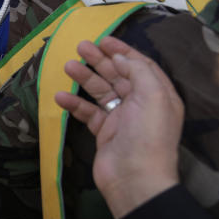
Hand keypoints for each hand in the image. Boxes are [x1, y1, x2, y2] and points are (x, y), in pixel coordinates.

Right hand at [55, 36, 183, 218]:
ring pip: (101, 92)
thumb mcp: (153, 96)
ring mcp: (122, 119)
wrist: (135, 179)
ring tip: (67, 66)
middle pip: (118, 75)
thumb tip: (120, 57)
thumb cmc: (148, 135)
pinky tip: (60, 97)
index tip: (104, 39)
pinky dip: (75, 104)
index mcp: (157, 94)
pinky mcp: (105, 132)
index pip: (140, 66)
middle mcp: (141, 104)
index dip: (123, 51)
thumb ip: (138, 71)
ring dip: (85, 78)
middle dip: (100, 60)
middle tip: (80, 46)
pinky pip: (88, 112)